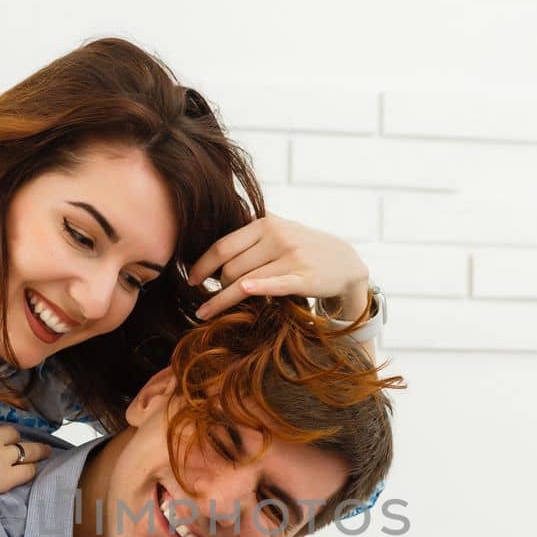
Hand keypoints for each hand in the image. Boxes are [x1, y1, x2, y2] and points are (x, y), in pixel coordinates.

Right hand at [0, 404, 50, 496]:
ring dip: (35, 449)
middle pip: (7, 431)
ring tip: (46, 449)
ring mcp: (1, 455)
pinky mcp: (6, 476)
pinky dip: (32, 468)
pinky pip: (25, 471)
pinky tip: (37, 468)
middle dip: (13, 432)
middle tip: (17, 434)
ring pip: (23, 449)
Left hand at [187, 214, 369, 320]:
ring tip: (205, 312)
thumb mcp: (279, 230)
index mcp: (265, 223)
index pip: (224, 245)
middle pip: (231, 267)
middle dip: (216, 287)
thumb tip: (211, 240)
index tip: (190, 280)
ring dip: (222, 300)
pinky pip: (275, 284)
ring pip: (246, 281)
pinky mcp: (306, 277)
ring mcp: (292, 256)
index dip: (202, 265)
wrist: (346, 261)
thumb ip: (250, 233)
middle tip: (206, 301)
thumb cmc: (303, 249)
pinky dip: (259, 287)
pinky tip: (241, 293)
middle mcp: (277, 236)